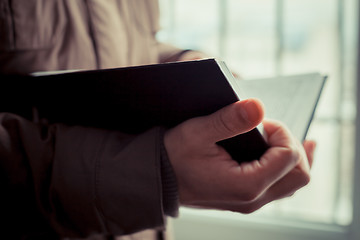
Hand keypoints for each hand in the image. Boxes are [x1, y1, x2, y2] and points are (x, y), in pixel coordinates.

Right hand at [164, 98, 314, 212]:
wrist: (158, 180)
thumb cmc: (173, 157)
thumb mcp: (197, 133)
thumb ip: (229, 120)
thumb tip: (258, 106)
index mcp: (246, 184)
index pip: (289, 156)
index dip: (282, 132)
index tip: (261, 121)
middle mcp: (253, 199)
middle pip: (300, 175)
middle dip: (295, 146)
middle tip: (275, 129)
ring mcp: (251, 202)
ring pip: (294, 182)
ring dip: (294, 158)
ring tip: (285, 137)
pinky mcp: (247, 198)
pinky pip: (280, 186)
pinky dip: (285, 167)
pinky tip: (278, 151)